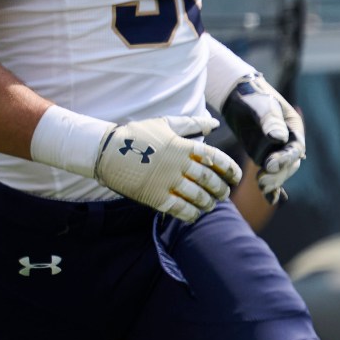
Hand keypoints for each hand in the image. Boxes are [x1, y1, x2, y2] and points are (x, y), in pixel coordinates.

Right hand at [91, 114, 240, 221]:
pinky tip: (194, 215)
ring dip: (208, 203)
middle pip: (210, 180)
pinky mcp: (154, 197)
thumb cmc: (136, 135)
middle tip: (224, 194)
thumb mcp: (164, 124)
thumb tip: (214, 123)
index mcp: (183, 146)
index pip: (217, 159)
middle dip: (221, 189)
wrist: (104, 150)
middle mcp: (178, 164)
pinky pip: (180, 210)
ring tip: (210, 205)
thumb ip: (192, 124)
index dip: (231, 169)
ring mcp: (167, 182)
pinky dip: (191, 214)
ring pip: (198, 197)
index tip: (235, 177)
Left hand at [220, 75, 306, 196]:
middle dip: (277, 175)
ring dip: (272, 181)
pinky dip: (272, 188)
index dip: (284, 160)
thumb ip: (271, 122)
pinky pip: (271, 175)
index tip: (270, 166)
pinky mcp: (263, 157)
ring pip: (279, 172)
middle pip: (289, 165)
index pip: (294, 149)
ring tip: (260, 186)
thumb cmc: (253, 97)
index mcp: (294, 130)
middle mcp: (288, 143)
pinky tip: (270, 199)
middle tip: (261, 181)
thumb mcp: (263, 107)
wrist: (237, 96)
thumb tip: (279, 138)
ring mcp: (276, 152)